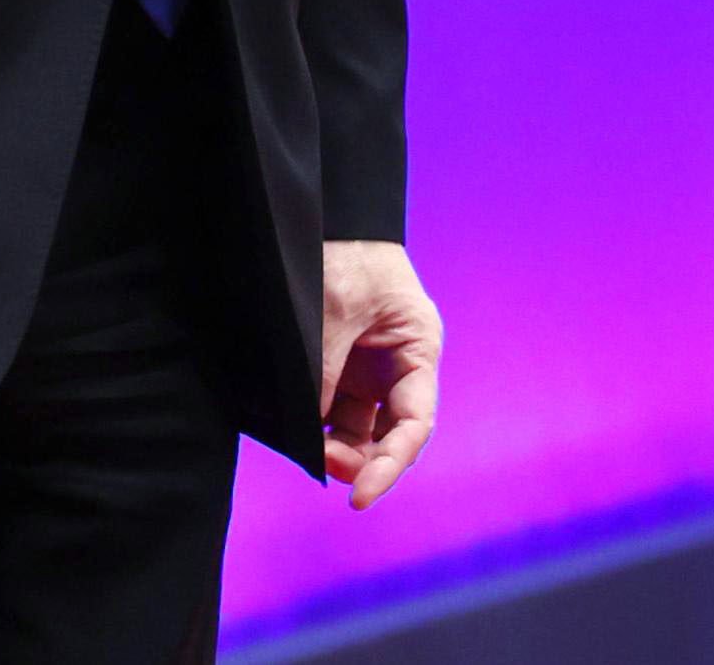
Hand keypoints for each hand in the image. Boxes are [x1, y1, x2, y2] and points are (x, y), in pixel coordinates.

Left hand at [318, 240, 444, 508]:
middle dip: (359, 460)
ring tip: (308, 448)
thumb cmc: (341, 252)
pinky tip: (297, 434)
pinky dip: (314, 429)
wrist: (319, 215)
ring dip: (333, 448)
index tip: (360, 498)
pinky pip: (327, 413)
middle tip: (325, 465)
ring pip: (354, 431)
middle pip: (385, 436)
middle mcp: (395, 368)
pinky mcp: (334, 370)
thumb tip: (311, 433)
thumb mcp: (334, 310)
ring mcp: (363, 371)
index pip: (413, 424)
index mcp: (416, 349)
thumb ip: (325, 373)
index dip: (391, 465)